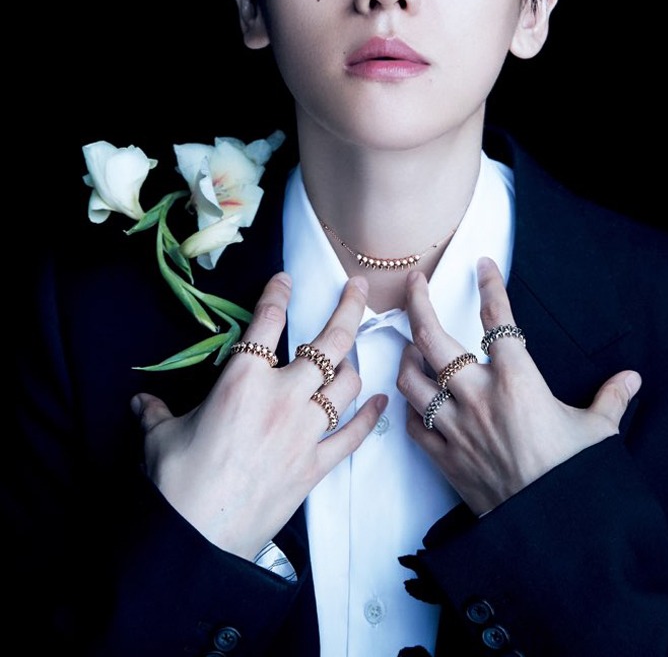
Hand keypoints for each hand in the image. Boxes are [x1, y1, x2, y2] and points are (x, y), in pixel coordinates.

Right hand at [131, 272, 385, 560]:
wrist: (195, 535)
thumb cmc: (175, 480)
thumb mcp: (160, 435)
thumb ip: (155, 412)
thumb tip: (139, 403)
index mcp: (242, 378)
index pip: (266, 321)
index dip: (278, 294)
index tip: (288, 278)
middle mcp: (281, 395)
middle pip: (329, 343)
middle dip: (348, 309)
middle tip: (360, 288)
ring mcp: (303, 430)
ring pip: (346, 385)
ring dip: (354, 365)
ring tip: (354, 354)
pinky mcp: (314, 465)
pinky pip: (352, 436)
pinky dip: (369, 418)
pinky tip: (379, 402)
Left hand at [397, 258, 640, 514]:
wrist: (550, 533)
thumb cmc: (574, 479)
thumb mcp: (597, 433)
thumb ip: (609, 399)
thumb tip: (631, 379)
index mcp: (518, 382)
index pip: (498, 321)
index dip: (490, 288)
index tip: (482, 265)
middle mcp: (478, 397)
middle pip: (432, 338)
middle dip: (418, 303)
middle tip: (414, 283)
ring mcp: (456, 427)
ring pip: (412, 377)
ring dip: (407, 355)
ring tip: (411, 342)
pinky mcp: (444, 457)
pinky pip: (413, 422)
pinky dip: (410, 406)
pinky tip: (416, 397)